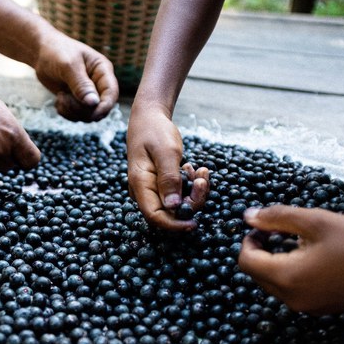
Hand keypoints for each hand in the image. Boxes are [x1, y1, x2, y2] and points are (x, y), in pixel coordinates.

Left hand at [33, 31, 118, 121]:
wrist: (41, 53)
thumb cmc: (56, 52)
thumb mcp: (68, 66)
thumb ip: (81, 85)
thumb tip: (93, 103)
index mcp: (102, 70)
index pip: (111, 93)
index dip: (104, 107)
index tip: (91, 114)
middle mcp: (98, 84)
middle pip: (100, 108)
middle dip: (82, 110)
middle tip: (63, 98)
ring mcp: (88, 94)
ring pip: (88, 115)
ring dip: (72, 112)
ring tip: (59, 98)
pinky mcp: (77, 101)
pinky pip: (77, 116)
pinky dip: (66, 113)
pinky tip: (58, 101)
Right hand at [126, 106, 208, 230]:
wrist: (149, 118)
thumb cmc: (154, 131)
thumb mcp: (166, 151)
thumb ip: (169, 178)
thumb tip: (173, 206)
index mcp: (140, 184)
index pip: (155, 216)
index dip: (175, 224)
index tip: (194, 223)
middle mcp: (143, 192)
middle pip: (169, 213)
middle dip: (191, 202)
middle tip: (203, 179)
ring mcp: (151, 189)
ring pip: (176, 204)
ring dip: (193, 192)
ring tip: (200, 171)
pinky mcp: (160, 186)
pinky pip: (177, 195)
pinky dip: (190, 186)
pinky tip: (193, 169)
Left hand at [239, 205, 343, 313]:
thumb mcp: (317, 221)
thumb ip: (277, 217)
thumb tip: (248, 216)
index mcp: (287, 277)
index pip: (246, 262)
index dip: (248, 241)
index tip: (262, 227)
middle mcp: (293, 298)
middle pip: (256, 274)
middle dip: (260, 251)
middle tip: (277, 230)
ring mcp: (307, 306)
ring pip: (273, 283)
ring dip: (275, 261)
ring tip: (296, 240)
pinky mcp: (321, 308)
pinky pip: (292, 290)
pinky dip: (291, 272)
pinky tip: (310, 255)